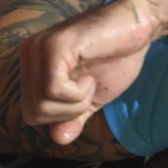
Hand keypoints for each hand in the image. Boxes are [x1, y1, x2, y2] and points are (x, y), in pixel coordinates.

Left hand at [18, 0, 159, 144]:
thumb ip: (72, 117)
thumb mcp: (91, 98)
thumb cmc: (116, 57)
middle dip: (68, 112)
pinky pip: (53, 90)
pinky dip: (77, 93)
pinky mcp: (54, 45)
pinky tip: (89, 76)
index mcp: (33, 64)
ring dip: (75, 102)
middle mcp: (28, 53)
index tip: (85, 93)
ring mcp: (38, 47)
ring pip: (41, 104)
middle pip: (33, 112)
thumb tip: (60, 139)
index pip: (31, 113)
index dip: (62, 115)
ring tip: (90, 80)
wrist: (139, 28)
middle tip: (89, 87)